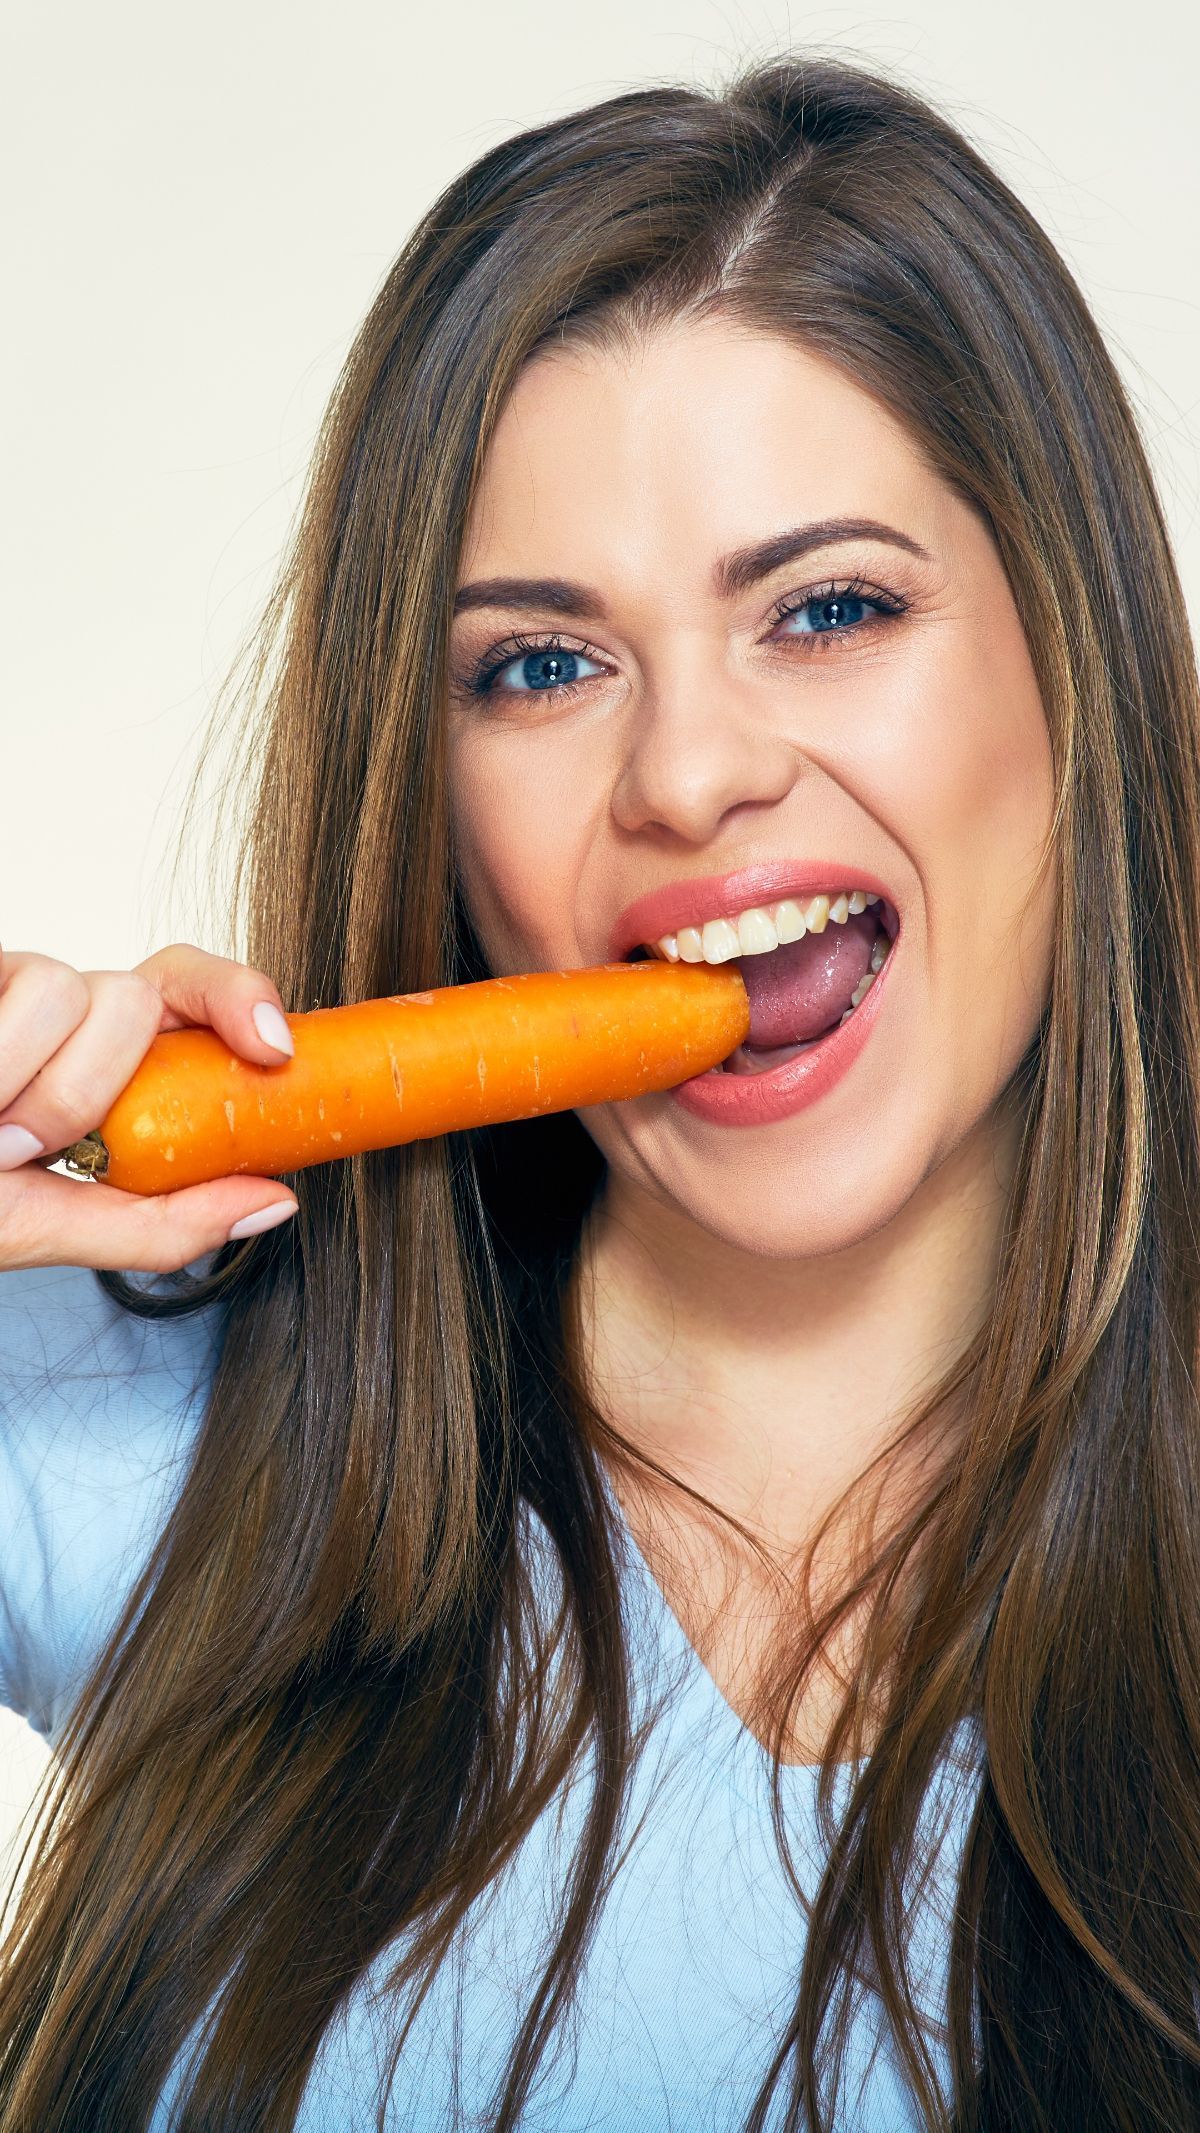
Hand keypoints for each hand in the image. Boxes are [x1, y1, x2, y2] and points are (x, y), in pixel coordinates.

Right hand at [0, 941, 300, 1271]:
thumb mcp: (52, 1229)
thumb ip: (164, 1222)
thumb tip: (278, 1201)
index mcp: (110, 1062)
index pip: (198, 993)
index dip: (244, 998)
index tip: (274, 1049)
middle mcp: (66, 1013)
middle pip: (144, 988)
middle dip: (99, 1078)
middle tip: (42, 1146)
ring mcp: (7, 986)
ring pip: (72, 986)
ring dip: (31, 1085)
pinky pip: (14, 988)